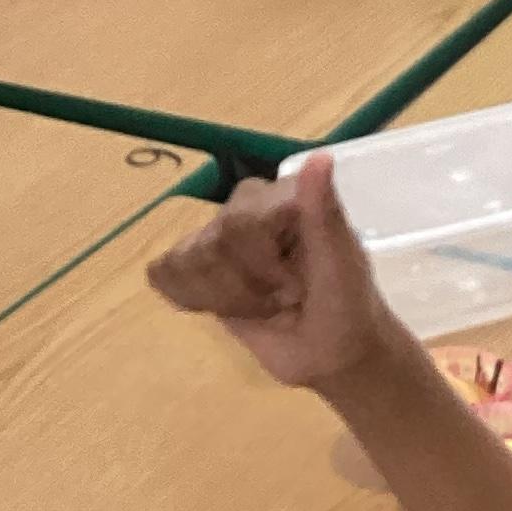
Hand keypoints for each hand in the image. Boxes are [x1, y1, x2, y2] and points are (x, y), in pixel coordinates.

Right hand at [146, 152, 401, 391]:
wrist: (331, 353)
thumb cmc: (346, 309)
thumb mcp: (342, 265)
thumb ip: (325, 213)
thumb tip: (321, 157)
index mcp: (285, 196)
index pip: (238, 222)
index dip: (259, 265)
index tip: (297, 289)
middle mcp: (249, 207)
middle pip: (210, 243)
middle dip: (245, 287)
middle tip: (284, 300)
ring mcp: (221, 236)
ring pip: (186, 260)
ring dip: (226, 298)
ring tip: (264, 305)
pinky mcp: (200, 266)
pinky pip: (165, 270)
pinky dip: (192, 298)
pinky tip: (226, 307)